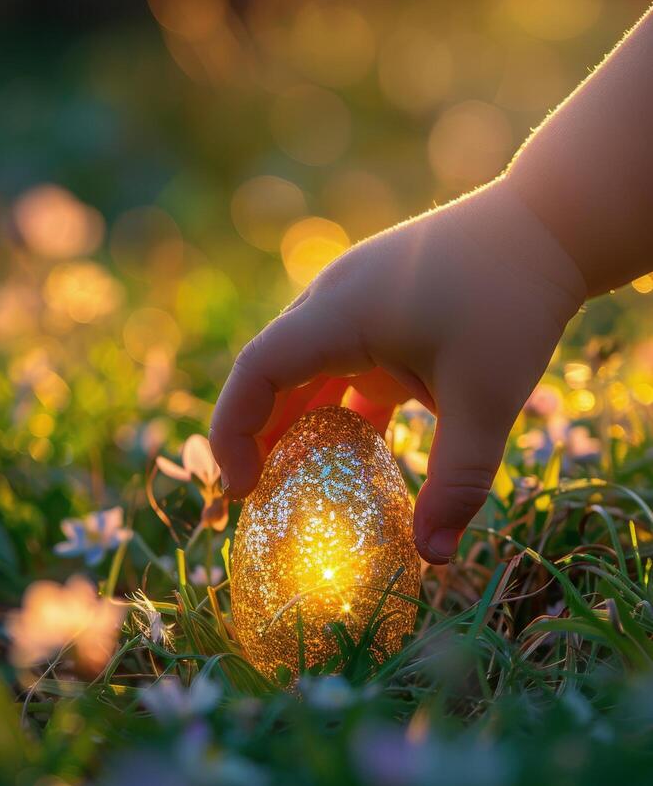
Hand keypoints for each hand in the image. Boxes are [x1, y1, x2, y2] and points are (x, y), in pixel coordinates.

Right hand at [210, 176, 585, 562]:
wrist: (551, 225)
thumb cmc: (514, 301)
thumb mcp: (488, 399)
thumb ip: (458, 481)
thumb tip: (434, 560)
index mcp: (340, 312)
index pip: (257, 371)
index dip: (235, 432)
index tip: (242, 490)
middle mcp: (336, 302)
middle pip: (274, 374)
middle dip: (259, 438)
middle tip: (261, 502)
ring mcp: (359, 304)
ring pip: (307, 370)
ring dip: (297, 424)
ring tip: (295, 485)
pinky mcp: (386, 313)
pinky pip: (342, 365)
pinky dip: (338, 410)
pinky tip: (352, 455)